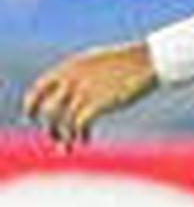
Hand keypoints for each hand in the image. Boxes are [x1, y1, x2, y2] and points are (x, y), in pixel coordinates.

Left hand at [23, 41, 156, 150]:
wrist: (149, 61)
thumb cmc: (126, 63)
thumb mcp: (95, 64)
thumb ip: (77, 76)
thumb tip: (66, 92)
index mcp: (69, 67)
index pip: (38, 89)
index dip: (31, 105)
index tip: (32, 117)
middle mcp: (71, 79)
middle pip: (48, 110)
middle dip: (50, 127)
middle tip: (56, 137)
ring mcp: (83, 91)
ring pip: (62, 121)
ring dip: (64, 136)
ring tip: (69, 145)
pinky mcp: (96, 104)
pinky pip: (78, 126)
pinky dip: (79, 135)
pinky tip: (86, 140)